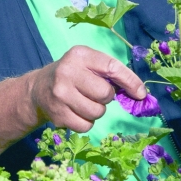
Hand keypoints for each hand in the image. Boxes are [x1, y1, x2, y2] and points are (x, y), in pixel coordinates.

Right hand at [28, 45, 146, 132]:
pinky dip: (86, 122)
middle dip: (106, 97)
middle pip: (105, 93)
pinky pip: (86, 126)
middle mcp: (67, 72)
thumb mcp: (88, 63)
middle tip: (95, 93)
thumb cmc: (73, 74)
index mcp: (79, 55)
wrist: (39, 88)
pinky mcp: (57, 114)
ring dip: (96, 111)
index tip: (140, 93)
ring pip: (97, 112)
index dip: (130, 81)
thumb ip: (112, 72)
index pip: (111, 67)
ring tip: (84, 102)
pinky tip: (76, 112)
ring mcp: (60, 94)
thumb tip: (140, 93)